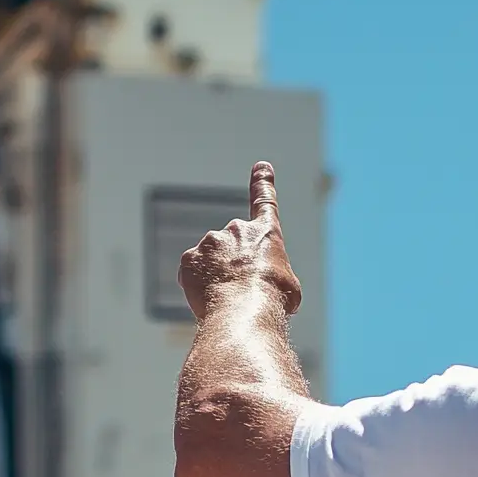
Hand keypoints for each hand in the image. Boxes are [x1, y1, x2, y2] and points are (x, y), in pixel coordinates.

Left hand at [177, 161, 302, 320]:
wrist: (245, 310)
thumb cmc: (273, 299)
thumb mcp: (288, 287)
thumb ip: (273, 274)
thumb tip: (262, 283)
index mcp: (265, 232)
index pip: (265, 201)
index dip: (263, 183)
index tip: (261, 167)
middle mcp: (236, 229)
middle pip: (233, 245)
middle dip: (234, 264)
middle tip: (242, 289)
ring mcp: (210, 242)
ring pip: (211, 260)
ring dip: (217, 276)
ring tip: (229, 297)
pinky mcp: (189, 259)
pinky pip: (193, 272)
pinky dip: (199, 285)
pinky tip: (211, 298)